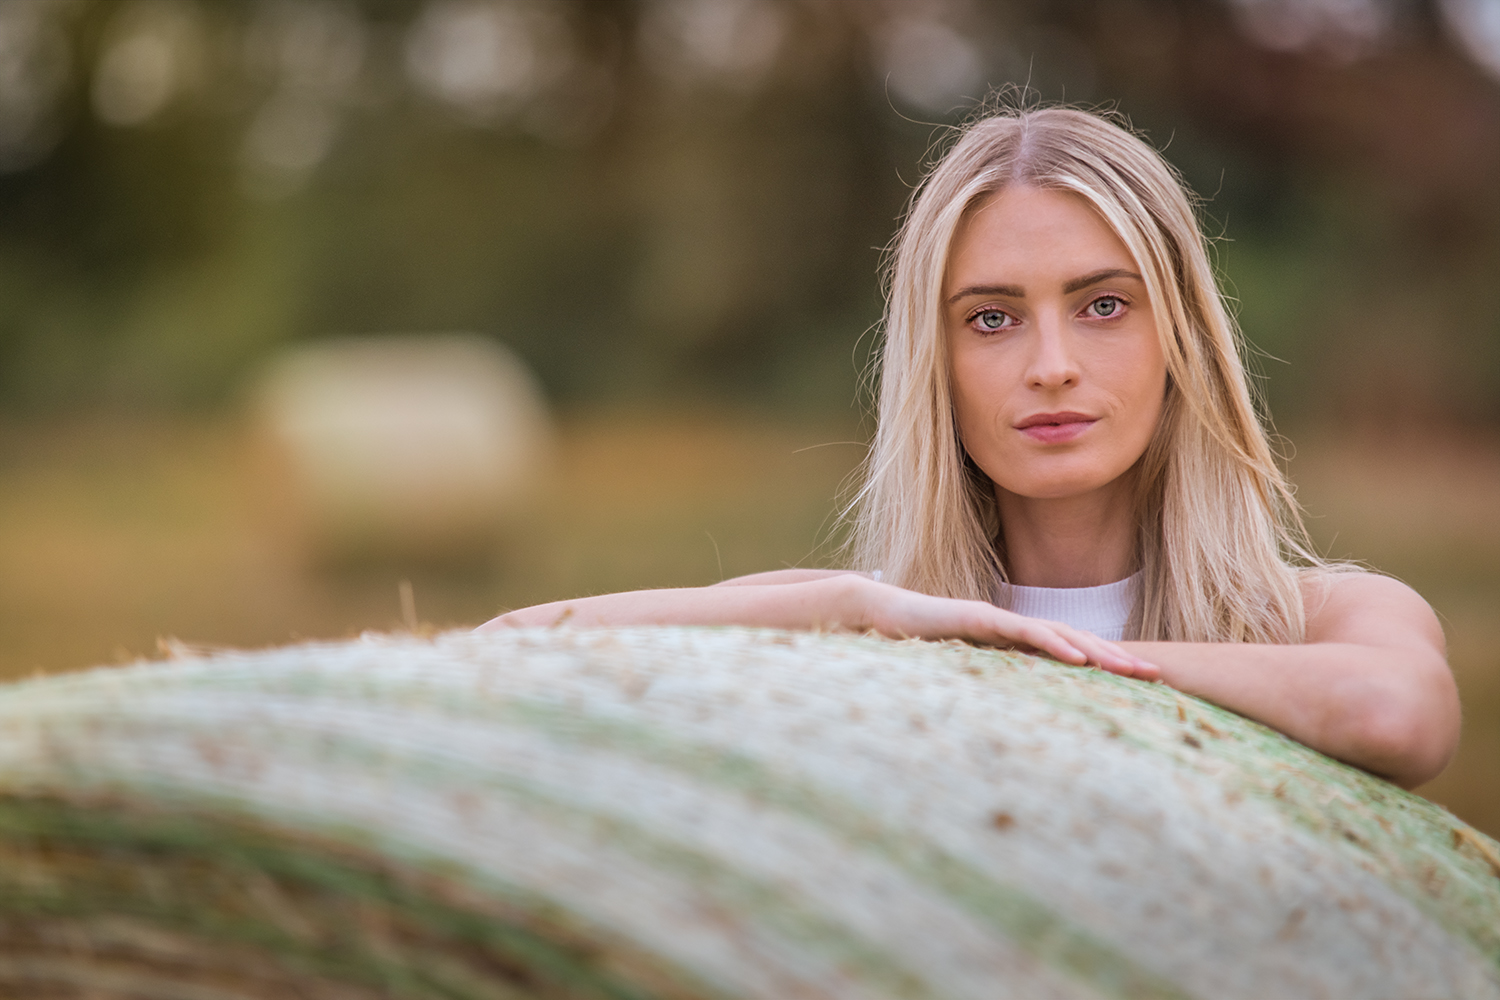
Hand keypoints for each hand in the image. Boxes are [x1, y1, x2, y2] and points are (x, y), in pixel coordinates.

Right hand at [859, 579, 1158, 679]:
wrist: (879, 615)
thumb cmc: (918, 647)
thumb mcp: (964, 674)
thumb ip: (991, 689)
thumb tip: (1014, 726)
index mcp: (1014, 642)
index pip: (1071, 653)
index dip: (1107, 665)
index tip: (1143, 685)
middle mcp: (1014, 627)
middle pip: (1078, 641)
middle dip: (1119, 658)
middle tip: (1160, 676)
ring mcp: (999, 619)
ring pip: (1059, 634)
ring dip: (1099, 650)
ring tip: (1131, 668)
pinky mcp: (980, 618)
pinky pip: (1024, 630)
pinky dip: (1054, 642)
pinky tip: (1079, 656)